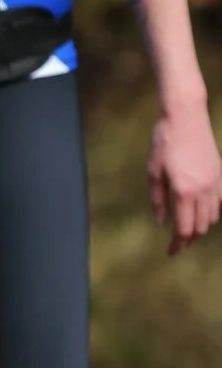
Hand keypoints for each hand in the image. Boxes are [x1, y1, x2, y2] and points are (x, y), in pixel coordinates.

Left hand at [148, 99, 221, 253]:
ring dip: (200, 226)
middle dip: (188, 238)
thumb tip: (161, 222)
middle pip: (200, 227)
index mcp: (184, 192)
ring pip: (212, 218)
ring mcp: (215, 183)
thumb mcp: (153, 170)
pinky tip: (201, 211)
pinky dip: (212, 213)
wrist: (185, 116)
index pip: (184, 229)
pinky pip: (220, 203)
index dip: (177, 244)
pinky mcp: (220, 175)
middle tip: (177, 242)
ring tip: (187, 227)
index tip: (171, 251)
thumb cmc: (164, 141)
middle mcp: (203, 191)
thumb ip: (157, 198)